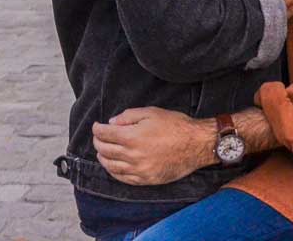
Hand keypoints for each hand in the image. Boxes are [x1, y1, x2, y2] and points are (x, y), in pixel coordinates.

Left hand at [92, 107, 211, 184]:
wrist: (196, 144)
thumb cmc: (175, 126)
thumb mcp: (151, 113)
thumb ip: (128, 116)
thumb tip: (111, 123)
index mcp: (132, 137)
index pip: (105, 134)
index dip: (97, 129)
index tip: (97, 126)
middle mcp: (133, 155)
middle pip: (105, 150)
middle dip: (98, 142)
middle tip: (98, 137)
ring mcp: (139, 170)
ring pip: (112, 166)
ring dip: (103, 158)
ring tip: (101, 152)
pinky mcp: (147, 179)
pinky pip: (124, 179)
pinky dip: (114, 172)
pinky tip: (113, 167)